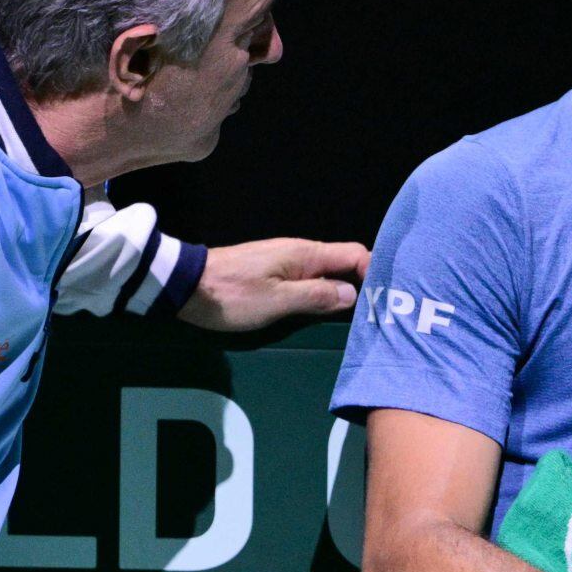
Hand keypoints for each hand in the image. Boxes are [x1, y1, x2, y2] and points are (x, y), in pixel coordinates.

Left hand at [178, 238, 370, 331]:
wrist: (186, 287)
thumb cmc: (232, 295)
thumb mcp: (278, 301)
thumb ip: (317, 297)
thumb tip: (352, 294)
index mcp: (305, 254)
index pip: (355, 254)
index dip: (374, 272)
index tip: (385, 298)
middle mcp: (299, 253)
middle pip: (342, 264)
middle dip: (362, 285)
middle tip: (377, 313)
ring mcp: (284, 262)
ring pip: (325, 274)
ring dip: (341, 292)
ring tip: (357, 318)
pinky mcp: (271, 274)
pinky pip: (308, 280)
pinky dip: (321, 294)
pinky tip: (324, 312)